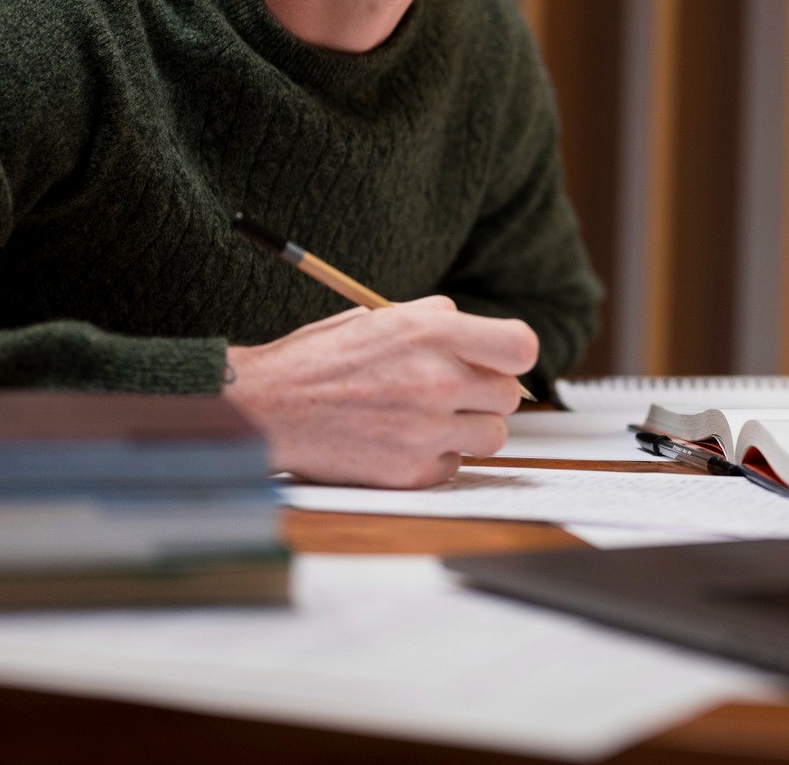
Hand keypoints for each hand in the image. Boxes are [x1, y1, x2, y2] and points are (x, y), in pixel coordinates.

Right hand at [221, 295, 537, 487]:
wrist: (268, 408)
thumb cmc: (322, 360)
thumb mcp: (382, 317)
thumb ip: (438, 322)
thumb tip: (485, 340)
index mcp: (433, 332)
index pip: (521, 348)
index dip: (510, 356)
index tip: (496, 362)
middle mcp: (438, 379)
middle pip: (509, 397)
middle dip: (484, 394)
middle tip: (449, 392)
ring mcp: (427, 429)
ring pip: (492, 436)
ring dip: (467, 429)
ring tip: (426, 417)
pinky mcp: (412, 471)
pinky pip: (454, 465)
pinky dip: (434, 457)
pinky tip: (400, 441)